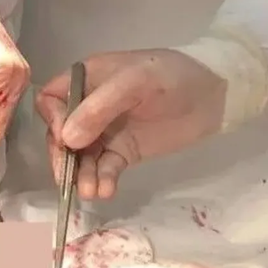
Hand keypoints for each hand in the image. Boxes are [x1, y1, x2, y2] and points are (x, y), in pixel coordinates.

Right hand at [36, 49, 224, 198]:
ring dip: (82, 173)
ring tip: (91, 191)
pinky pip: (105, 166)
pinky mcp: (125, 150)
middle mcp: (91, 104)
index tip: (67, 138)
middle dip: (64, 156)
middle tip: (70, 178)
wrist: (215, 94)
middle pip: (62, 132)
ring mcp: (108, 130)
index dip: (54, 118)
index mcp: (88, 78)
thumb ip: (100, 109)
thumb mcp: (135, 82)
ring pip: (82, 154)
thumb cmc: (172, 76)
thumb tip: (67, 140)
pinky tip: (106, 190)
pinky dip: (102, 179)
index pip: (53, 98)